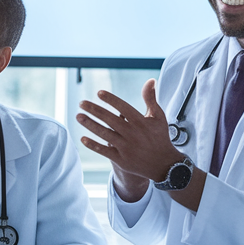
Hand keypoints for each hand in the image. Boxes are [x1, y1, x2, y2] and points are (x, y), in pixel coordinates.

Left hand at [75, 80, 182, 201]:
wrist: (164, 164)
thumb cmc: (159, 137)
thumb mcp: (158, 116)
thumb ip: (151, 98)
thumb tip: (150, 80)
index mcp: (141, 122)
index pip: (123, 107)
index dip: (111, 100)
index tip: (98, 93)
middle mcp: (133, 134)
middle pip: (110, 119)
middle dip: (94, 110)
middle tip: (81, 103)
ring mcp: (126, 147)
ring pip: (105, 134)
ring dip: (90, 125)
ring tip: (78, 116)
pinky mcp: (122, 160)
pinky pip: (105, 151)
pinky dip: (93, 145)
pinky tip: (83, 138)